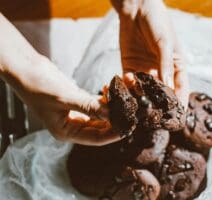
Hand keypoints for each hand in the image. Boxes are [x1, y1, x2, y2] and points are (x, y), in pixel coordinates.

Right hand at [0, 13, 119, 145]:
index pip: (95, 139)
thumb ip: (89, 106)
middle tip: (131, 112)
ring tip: (124, 98)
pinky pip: (95, 103)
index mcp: (66, 132)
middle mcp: (72, 125)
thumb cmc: (39, 86)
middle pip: (100, 127)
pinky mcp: (77, 100)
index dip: (113, 135)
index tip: (128, 128)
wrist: (27, 69)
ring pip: (99, 114)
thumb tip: (112, 114)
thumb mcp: (65, 98)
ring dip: (111, 107)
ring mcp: (75, 113)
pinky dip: (104, 98)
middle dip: (116, 120)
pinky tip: (110, 89)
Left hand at [111, 0, 188, 107]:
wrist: (136, 9)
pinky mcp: (130, 68)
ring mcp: (145, 71)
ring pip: (144, 91)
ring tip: (138, 106)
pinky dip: (127, 87)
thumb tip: (167, 87)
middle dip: (158, 106)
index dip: (180, 103)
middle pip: (162, 94)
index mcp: (176, 67)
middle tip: (155, 118)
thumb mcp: (164, 43)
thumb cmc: (157, 22)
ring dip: (141, 98)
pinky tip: (126, 85)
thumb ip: (165, 64)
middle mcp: (161, 72)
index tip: (178, 117)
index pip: (180, 89)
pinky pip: (129, 82)